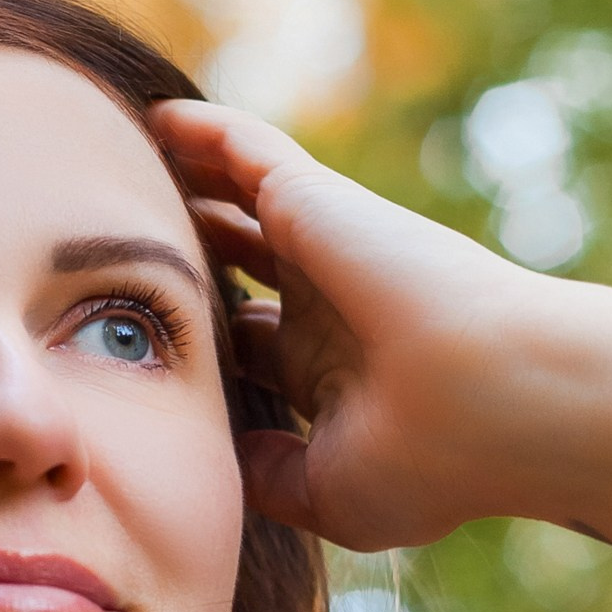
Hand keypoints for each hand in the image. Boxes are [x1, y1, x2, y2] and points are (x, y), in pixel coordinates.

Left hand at [153, 102, 611, 554]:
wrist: (496, 401)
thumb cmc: (432, 459)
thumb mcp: (331, 493)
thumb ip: (269, 476)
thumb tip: (222, 455)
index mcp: (333, 373)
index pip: (254, 347)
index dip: (206, 340)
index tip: (145, 346)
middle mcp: (328, 304)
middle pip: (243, 269)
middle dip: (191, 260)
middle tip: (115, 249)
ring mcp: (326, 248)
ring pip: (240, 204)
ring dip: (188, 188)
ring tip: (122, 168)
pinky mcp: (318, 201)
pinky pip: (247, 149)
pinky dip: (202, 132)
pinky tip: (153, 118)